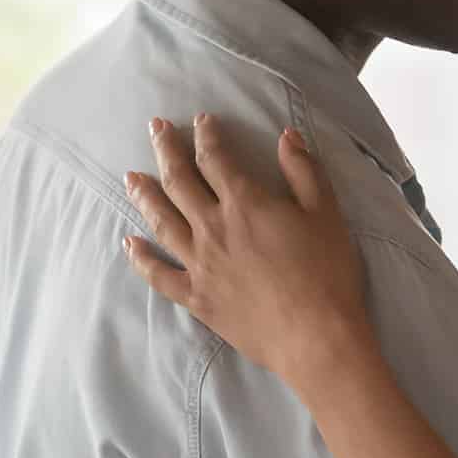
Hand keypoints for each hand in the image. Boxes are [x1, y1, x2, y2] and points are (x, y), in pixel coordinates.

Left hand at [121, 115, 370, 391]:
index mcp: (245, 204)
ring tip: (131, 177)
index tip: (201, 120)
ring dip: (144, 195)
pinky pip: (158, 273)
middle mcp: (213, 228)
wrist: (315, 337)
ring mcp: (199, 264)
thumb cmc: (328, 274)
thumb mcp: (327, 214)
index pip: (215, 159)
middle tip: (154, 128)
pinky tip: (129, 243)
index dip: (207, 135)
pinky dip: (140, 257)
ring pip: (161, 221)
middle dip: (165, 150)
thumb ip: (304, 171)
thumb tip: (287, 136)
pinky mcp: (196, 296)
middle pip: (179, 182)